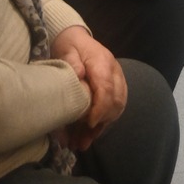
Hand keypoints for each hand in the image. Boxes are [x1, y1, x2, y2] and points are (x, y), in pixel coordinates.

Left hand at [51, 26, 127, 146]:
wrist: (75, 38)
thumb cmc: (70, 46)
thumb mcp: (66, 50)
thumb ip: (72, 62)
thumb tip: (78, 75)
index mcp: (103, 62)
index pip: (107, 88)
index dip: (100, 108)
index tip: (89, 123)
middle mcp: (114, 72)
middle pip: (116, 101)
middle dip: (100, 122)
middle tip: (82, 138)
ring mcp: (116, 81)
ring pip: (116, 108)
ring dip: (100, 128)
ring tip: (81, 144)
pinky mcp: (113, 89)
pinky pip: (113, 110)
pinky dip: (101, 125)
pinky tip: (87, 137)